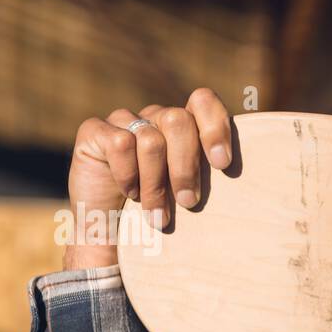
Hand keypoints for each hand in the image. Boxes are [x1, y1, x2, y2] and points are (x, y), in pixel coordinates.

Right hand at [64, 88, 232, 268]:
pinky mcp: (94, 130)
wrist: (110, 230)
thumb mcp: (191, 195)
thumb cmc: (159, 212)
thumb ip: (210, 176)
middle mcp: (155, 116)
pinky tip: (129, 193)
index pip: (203, 101)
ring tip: (158, 216)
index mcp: (184, 125)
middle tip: (190, 203)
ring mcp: (124, 120)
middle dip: (186, 168)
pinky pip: (120, 144)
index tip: (222, 164)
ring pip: (151, 140)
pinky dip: (128, 176)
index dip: (215, 127)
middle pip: (179, 120)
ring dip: (157, 186)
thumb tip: (237, 174)